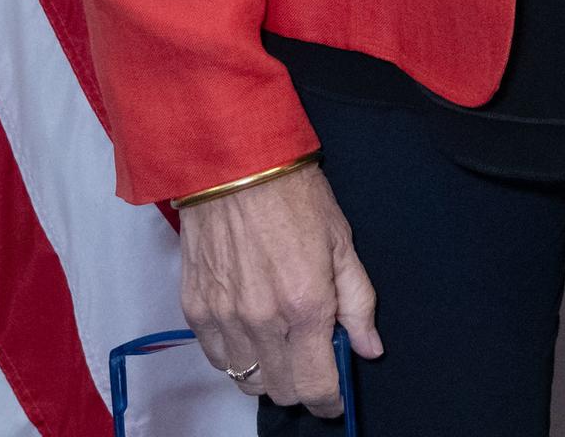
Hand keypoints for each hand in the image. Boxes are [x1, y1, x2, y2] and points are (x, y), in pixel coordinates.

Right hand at [177, 163, 380, 418]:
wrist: (233, 163)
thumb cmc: (293, 195)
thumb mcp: (342, 243)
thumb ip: (358, 303)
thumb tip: (368, 348)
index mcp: (305, 306)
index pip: (317, 386)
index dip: (330, 401)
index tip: (335, 397)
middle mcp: (262, 321)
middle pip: (282, 390)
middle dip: (302, 385)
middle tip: (311, 360)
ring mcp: (224, 318)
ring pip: (248, 379)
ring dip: (268, 373)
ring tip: (280, 346)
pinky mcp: (196, 309)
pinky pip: (218, 358)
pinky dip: (236, 356)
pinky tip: (251, 332)